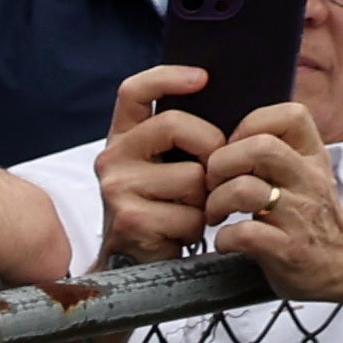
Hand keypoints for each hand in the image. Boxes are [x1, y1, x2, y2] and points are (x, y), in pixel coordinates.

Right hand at [92, 66, 220, 263]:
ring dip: (205, 197)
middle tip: (213, 171)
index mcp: (123, 139)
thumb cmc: (162, 209)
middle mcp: (112, 159)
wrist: (131, 264)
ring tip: (190, 210)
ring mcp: (116, 189)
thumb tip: (231, 104)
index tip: (203, 78)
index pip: (134, 92)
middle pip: (174, 124)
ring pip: (192, 175)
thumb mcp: (166, 166)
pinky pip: (189, 213)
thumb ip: (184, 138)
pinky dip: (196, 226)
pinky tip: (180, 232)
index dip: (167, 77)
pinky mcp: (131, 220)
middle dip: (210, 145)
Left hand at [203, 100, 342, 297]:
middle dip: (221, 163)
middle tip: (213, 184)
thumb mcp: (306, 173)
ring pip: (244, 190)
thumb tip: (228, 136)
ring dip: (215, 202)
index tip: (235, 148)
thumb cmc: (313, 215)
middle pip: (259, 148)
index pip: (290, 115)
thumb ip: (277, 152)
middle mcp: (308, 181)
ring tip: (216, 214)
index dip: (251, 125)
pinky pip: (244, 234)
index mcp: (312, 157)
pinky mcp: (287, 249)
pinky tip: (227, 241)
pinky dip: (224, 238)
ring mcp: (299, 215)